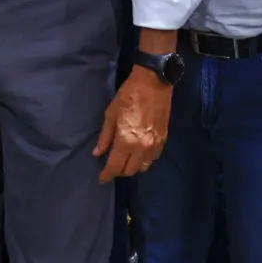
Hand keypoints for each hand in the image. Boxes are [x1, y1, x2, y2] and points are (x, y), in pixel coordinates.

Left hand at [93, 67, 171, 182]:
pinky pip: (153, 158)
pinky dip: (145, 160)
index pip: (115, 167)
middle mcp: (141, 148)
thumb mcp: (110, 114)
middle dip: (119, 171)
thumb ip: (105, 137)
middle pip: (130, 170)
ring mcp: (154, 145)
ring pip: (143, 167)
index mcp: (126, 141)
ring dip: (133, 167)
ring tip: (125, 160)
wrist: (153, 83)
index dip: (107, 175)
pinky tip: (139, 154)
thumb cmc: (128, 96)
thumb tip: (97, 153)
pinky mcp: (163, 139)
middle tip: (112, 167)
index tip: (102, 179)